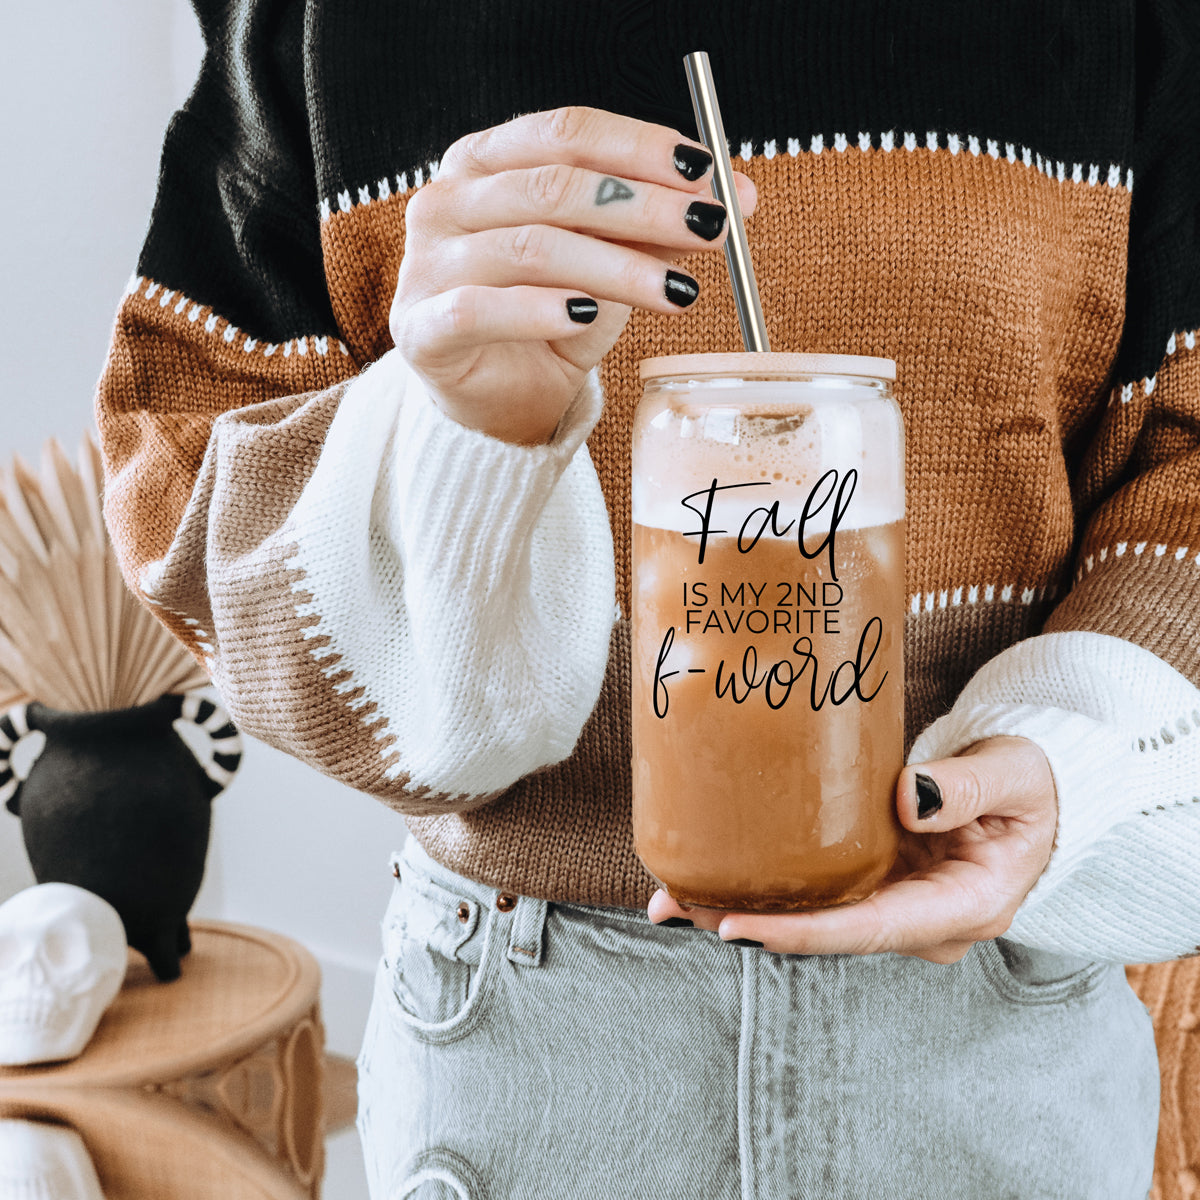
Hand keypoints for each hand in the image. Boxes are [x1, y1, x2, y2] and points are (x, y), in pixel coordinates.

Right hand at [390, 106, 756, 444]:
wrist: (498, 404)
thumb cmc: (548, 322)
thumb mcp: (610, 266)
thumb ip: (655, 227)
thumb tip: (734, 195)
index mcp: (486, 162)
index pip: (566, 134)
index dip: (641, 149)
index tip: (707, 173)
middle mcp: (448, 201)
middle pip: (554, 187)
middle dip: (644, 207)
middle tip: (710, 229)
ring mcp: (427, 264)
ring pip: (531, 247)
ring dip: (616, 267)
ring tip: (678, 291)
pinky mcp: (421, 328)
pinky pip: (481, 309)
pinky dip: (539, 310)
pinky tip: (585, 316)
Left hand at [647, 736, 1058, 963]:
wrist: (1035, 795)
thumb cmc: (1032, 785)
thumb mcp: (1017, 774)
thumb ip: (969, 784)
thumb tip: (908, 799)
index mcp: (962, 907)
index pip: (868, 930)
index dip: (799, 932)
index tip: (736, 926)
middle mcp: (919, 922)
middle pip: (825, 933)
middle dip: (749, 924)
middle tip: (674, 903)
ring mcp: (894, 906)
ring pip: (810, 918)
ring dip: (741, 909)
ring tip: (668, 894)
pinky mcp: (874, 882)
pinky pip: (813, 892)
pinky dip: (764, 886)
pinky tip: (709, 875)